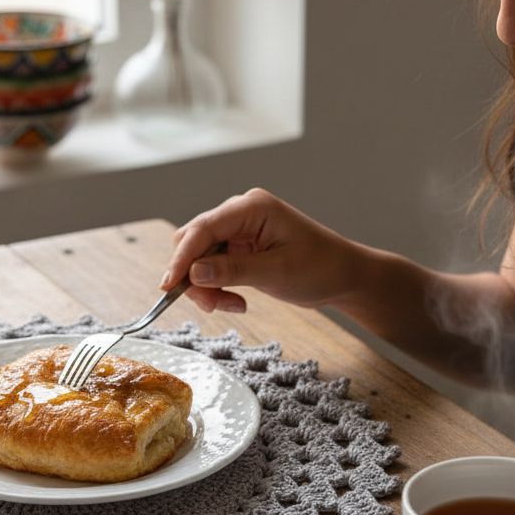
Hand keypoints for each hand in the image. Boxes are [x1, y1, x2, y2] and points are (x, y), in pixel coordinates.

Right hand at [161, 188, 358, 313]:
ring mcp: (240, 230)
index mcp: (252, 208)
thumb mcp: (276, 272)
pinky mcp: (241, 247)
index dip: (181, 258)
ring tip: (229, 306)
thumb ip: (232, 271)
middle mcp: (241, 213)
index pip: (203, 229)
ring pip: (200, 256)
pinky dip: (217, 286)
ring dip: (206, 285)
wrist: (345, 277)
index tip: (168, 286)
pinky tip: (235, 302)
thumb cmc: (321, 268)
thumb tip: (192, 273)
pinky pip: (213, 266)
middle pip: (194, 241)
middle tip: (210, 306)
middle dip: (193, 275)